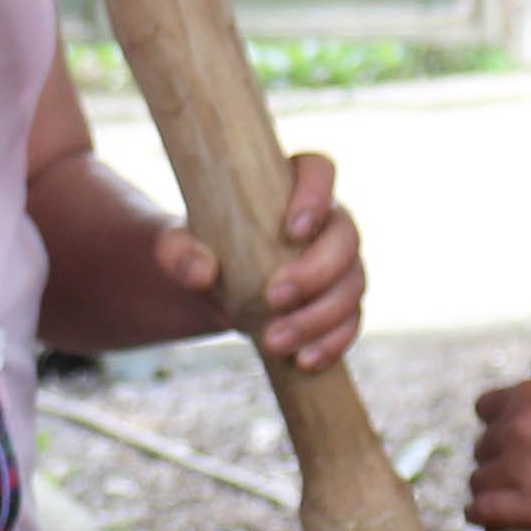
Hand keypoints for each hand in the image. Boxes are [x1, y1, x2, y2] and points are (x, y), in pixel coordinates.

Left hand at [154, 150, 361, 370]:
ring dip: (318, 317)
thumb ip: (178, 252)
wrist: (218, 288)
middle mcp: (327, 221)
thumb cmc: (203, 249)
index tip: (292, 229)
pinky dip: (331, 343)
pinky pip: (352, 323)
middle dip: (316, 272)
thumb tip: (202, 272)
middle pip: (345, 237)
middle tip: (272, 297)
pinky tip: (302, 360)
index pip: (319, 170)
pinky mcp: (342, 304)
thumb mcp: (177, 247)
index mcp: (292, 184)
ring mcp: (341, 264)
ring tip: (272, 340)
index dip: (316, 196)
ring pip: (352, 285)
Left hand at [467, 369, 530, 530]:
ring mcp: (517, 466)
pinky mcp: (524, 505)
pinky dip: (480, 512)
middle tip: (523, 469)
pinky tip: (486, 515)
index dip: (500, 423)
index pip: (486, 408)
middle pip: (483, 445)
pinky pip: (480, 509)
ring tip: (511, 494)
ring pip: (479, 478)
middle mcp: (518, 426)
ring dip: (493, 485)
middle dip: (500, 457)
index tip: (514, 435)